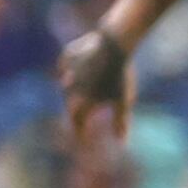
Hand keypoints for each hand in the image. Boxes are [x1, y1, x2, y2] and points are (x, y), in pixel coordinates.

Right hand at [55, 26, 131, 142]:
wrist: (113, 44)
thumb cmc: (120, 76)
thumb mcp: (123, 101)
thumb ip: (121, 122)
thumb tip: (122, 143)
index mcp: (80, 102)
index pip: (77, 124)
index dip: (81, 134)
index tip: (85, 141)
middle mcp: (69, 89)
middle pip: (70, 105)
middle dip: (76, 114)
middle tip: (82, 119)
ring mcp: (66, 70)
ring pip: (66, 84)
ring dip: (72, 91)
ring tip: (79, 94)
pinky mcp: (68, 54)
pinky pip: (64, 64)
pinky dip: (67, 69)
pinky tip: (73, 70)